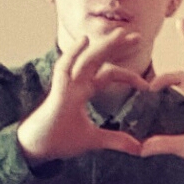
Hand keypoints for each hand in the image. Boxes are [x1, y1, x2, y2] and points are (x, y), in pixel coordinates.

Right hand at [16, 34, 147, 164]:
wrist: (36, 148)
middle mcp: (75, 82)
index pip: (107, 74)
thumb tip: (139, 149)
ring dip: (103, 46)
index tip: (147, 85)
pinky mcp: (58, 92)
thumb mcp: (95, 140)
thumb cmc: (60, 139)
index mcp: (82, 90)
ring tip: (121, 34)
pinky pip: (65, 69)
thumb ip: (116, 140)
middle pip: (98, 59)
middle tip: (138, 36)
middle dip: (117, 46)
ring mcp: (65, 85)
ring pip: (87, 60)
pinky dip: (73, 54)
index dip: (127, 75)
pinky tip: (85, 40)